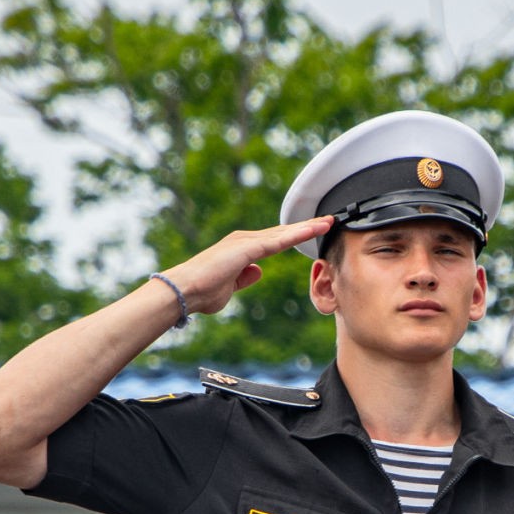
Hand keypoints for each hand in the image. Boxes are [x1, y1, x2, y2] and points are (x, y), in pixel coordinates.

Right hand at [159, 217, 333, 315]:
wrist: (184, 292)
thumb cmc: (202, 293)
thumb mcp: (230, 287)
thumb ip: (244, 278)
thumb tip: (258, 272)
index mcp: (242, 249)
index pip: (276, 241)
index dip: (296, 236)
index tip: (315, 232)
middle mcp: (245, 240)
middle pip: (283, 232)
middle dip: (307, 227)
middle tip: (329, 221)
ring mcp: (245, 242)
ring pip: (283, 233)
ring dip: (307, 228)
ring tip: (328, 222)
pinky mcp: (246, 248)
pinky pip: (278, 241)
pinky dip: (296, 235)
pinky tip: (313, 231)